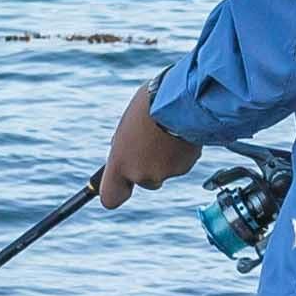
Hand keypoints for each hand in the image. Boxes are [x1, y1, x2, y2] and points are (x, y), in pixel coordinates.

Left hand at [94, 81, 198, 209]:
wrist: (180, 98)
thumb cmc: (150, 104)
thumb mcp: (128, 125)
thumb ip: (127, 146)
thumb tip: (128, 151)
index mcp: (119, 163)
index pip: (110, 198)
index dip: (117, 192)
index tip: (122, 185)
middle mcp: (140, 174)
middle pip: (145, 181)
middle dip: (150, 167)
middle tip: (153, 143)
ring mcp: (164, 173)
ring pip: (165, 171)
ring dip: (167, 157)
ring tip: (168, 130)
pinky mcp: (185, 167)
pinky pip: (181, 162)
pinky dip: (181, 151)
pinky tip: (180, 131)